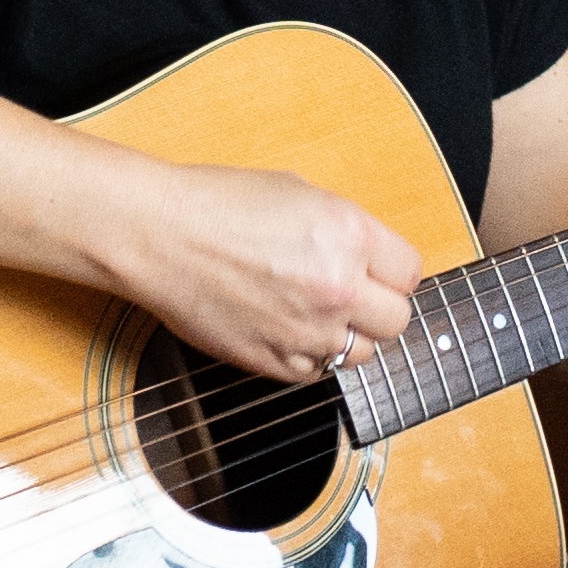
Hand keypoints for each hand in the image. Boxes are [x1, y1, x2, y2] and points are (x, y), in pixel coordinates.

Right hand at [117, 163, 425, 381]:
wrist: (157, 236)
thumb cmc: (221, 204)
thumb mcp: (305, 195)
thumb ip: (350, 233)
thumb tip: (375, 261)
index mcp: (351, 236)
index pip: (410, 273)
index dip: (393, 272)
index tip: (378, 273)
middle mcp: (337, 287)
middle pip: (397, 320)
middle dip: (379, 308)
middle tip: (353, 297)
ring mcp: (307, 329)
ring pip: (363, 354)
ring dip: (348, 337)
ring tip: (315, 313)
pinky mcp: (275, 362)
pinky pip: (318, 372)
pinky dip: (310, 357)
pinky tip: (286, 328)